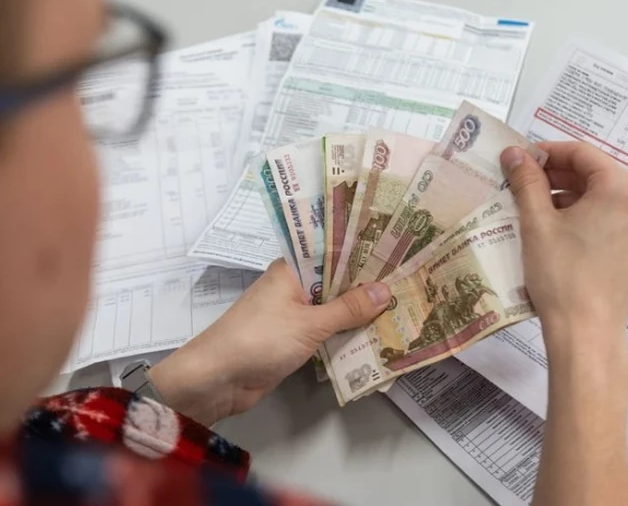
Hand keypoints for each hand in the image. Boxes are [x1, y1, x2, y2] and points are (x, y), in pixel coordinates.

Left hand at [149, 259, 391, 424]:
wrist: (217, 379)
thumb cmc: (259, 339)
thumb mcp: (309, 322)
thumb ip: (348, 308)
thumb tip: (385, 290)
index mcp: (291, 268)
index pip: (333, 250)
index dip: (363, 250)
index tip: (398, 248)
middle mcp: (293, 286)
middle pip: (336, 280)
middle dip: (367, 284)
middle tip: (410, 280)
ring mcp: (292, 313)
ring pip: (332, 307)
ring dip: (359, 312)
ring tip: (402, 306)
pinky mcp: (292, 339)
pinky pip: (325, 331)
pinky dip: (345, 333)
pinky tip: (375, 335)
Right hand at [500, 142, 627, 348]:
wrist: (586, 331)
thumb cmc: (561, 274)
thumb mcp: (537, 222)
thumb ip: (526, 181)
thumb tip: (513, 152)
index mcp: (621, 187)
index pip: (581, 152)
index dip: (546, 152)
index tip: (518, 160)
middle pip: (593, 172)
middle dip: (555, 173)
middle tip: (520, 182)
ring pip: (599, 194)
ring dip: (565, 193)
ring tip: (530, 205)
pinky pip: (607, 215)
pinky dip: (581, 213)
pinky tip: (552, 226)